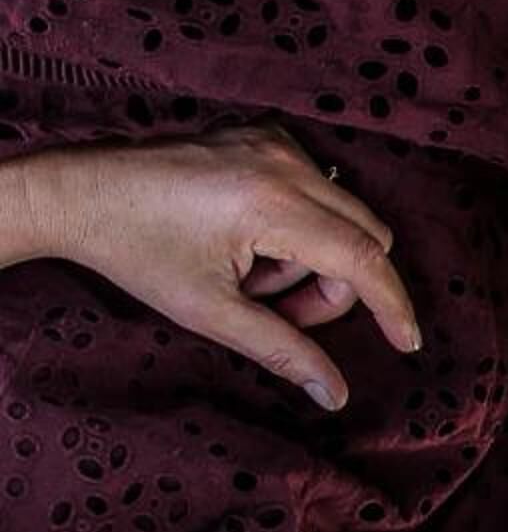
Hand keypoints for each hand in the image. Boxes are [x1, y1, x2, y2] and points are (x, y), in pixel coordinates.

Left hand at [0, 129, 419, 409]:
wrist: (78, 193)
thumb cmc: (135, 251)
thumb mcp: (209, 311)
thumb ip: (282, 350)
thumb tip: (335, 394)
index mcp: (271, 204)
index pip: (364, 260)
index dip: (392, 306)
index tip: (406, 344)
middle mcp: (283, 164)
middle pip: (366, 237)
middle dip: (339, 287)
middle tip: (281, 313)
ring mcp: (274, 143)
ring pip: (344, 216)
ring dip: (314, 258)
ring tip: (252, 277)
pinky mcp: (264, 137)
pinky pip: (318, 189)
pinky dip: (299, 226)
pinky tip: (249, 242)